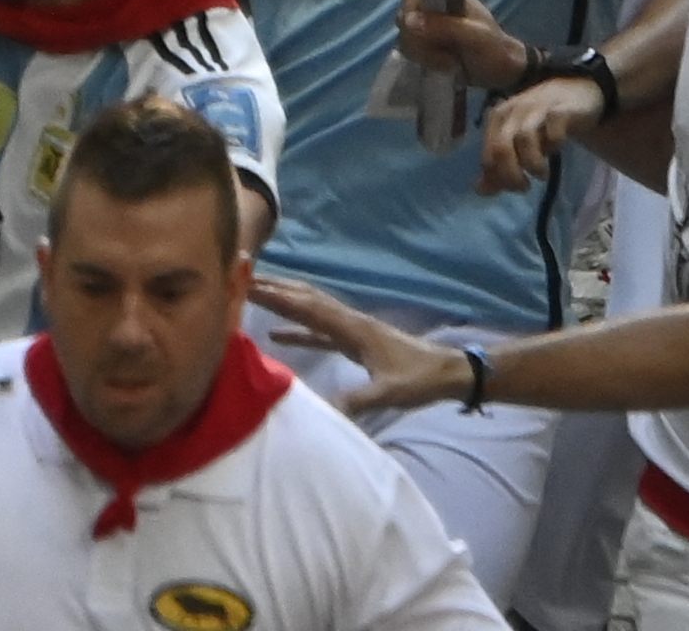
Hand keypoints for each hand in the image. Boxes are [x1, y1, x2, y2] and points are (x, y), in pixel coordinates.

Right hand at [246, 277, 471, 415]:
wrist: (449, 372)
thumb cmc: (420, 379)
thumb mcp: (389, 392)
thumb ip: (357, 400)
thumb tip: (324, 411)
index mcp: (351, 327)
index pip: (306, 307)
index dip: (276, 296)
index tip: (246, 284)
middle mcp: (347, 321)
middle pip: (303, 297)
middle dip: (272, 287)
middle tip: (239, 278)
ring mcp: (350, 329)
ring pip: (309, 307)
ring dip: (282, 299)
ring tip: (252, 294)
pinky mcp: (353, 341)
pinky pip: (317, 329)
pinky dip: (295, 326)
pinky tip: (277, 332)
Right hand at [394, 0, 521, 87]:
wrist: (503, 73)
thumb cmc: (494, 48)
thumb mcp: (476, 36)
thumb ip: (445, 26)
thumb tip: (408, 21)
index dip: (410, 7)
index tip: (419, 26)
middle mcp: (432, 8)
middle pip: (404, 15)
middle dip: (419, 38)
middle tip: (442, 50)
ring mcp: (426, 27)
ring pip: (404, 36)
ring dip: (423, 53)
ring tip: (448, 61)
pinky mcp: (424, 45)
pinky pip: (408, 50)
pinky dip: (423, 61)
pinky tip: (443, 66)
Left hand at [476, 77, 603, 194]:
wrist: (577, 89)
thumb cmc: (543, 120)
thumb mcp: (518, 141)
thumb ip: (499, 165)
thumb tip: (480, 191)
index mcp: (497, 119)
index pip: (488, 154)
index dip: (498, 177)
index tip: (514, 188)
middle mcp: (512, 112)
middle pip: (501, 147)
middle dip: (510, 174)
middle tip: (524, 187)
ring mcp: (536, 109)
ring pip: (524, 138)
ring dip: (532, 163)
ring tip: (541, 175)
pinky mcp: (560, 110)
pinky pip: (554, 130)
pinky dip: (554, 144)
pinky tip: (558, 149)